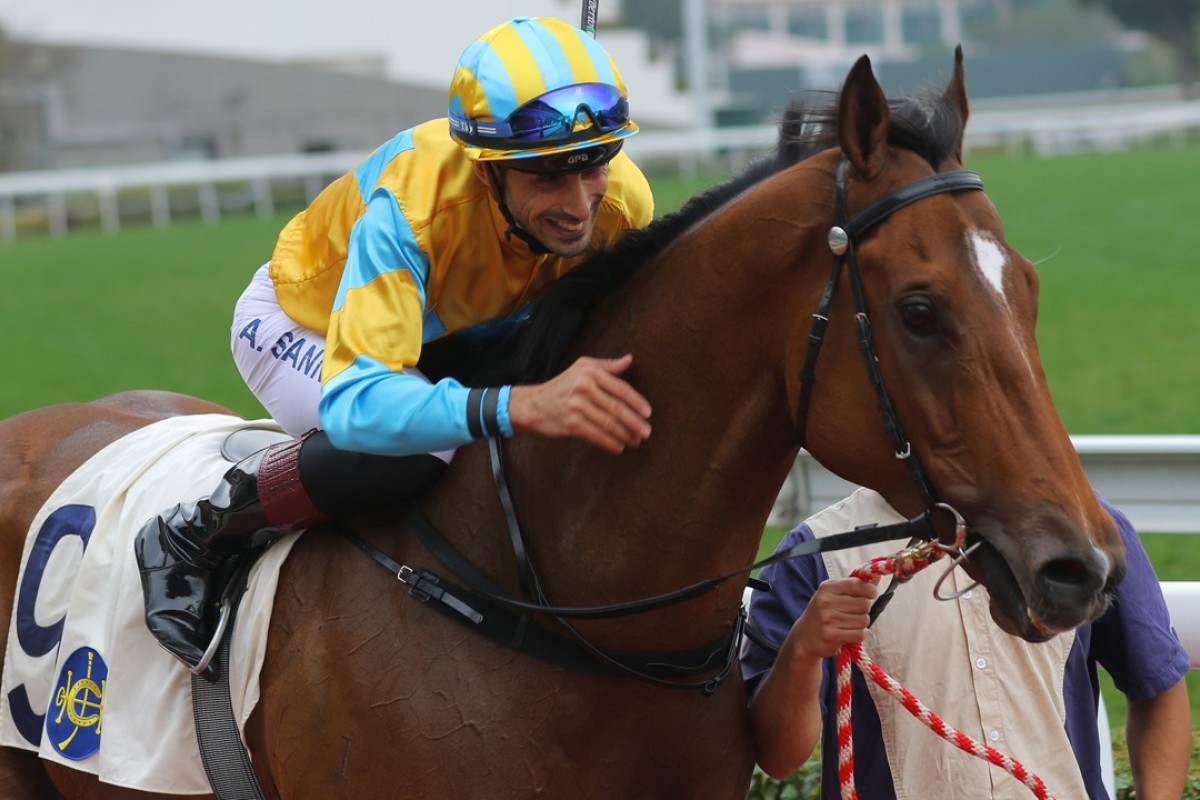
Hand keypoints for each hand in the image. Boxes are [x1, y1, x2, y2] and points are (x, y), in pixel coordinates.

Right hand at [508, 354, 651, 453]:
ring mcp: (577, 406)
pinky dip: (610, 443)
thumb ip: (607, 365)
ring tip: (636, 440)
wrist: (534, 404)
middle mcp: (583, 388)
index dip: (636, 402)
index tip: (648, 413)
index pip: (620, 388)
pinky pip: (596, 435)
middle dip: (635, 422)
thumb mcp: (582, 367)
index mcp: (590, 372)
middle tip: (647, 431)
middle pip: (616, 408)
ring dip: (626, 435)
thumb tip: (629, 359)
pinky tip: (619, 447)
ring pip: (608, 424)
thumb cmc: (563, 384)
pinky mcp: (571, 424)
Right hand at [786, 576, 878, 658]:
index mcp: (827, 587)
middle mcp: (826, 601)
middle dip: (864, 610)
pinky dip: (859, 635)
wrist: (804, 637)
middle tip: (853, 613)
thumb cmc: (823, 612)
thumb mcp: (832, 594)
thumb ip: (854, 585)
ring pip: (864, 620)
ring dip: (861, 624)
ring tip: (848, 624)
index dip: (870, 590)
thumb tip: (877, 577)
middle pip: (865, 604)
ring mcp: (828, 619)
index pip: (858, 585)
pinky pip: (860, 634)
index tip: (870, 594)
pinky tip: (850, 633)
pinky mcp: (832, 635)